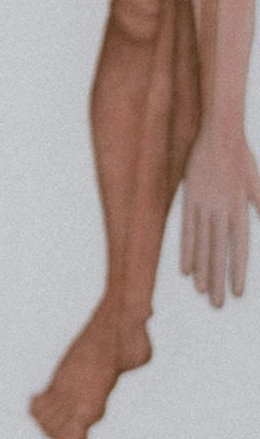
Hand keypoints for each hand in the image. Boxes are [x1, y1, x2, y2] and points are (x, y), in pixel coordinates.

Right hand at [177, 133, 259, 305]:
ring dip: (201, 271)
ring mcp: (202, 206)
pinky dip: (186, 251)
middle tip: (216, 305)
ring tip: (201, 292)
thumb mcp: (257, 184)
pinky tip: (185, 270)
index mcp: (239, 207)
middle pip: (218, 252)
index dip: (236, 270)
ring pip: (201, 245)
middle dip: (217, 280)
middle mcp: (220, 210)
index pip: (239, 246)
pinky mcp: (188, 200)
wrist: (219, 133)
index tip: (236, 293)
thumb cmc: (242, 158)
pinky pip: (185, 231)